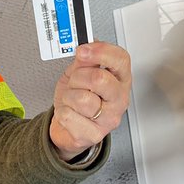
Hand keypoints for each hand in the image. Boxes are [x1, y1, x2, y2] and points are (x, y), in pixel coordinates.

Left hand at [50, 42, 131, 161]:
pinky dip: (62, 112)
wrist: (67, 126)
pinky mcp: (94, 135)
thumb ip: (84, 60)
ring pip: (81, 98)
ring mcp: (109, 119)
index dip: (100, 51)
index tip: (83, 51)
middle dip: (78, 77)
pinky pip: (69, 116)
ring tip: (72, 100)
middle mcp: (119, 99)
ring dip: (68, 96)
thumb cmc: (77, 97)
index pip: (121, 59)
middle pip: (99, 78)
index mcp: (120, 79)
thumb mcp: (80, 72)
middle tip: (75, 82)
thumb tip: (85, 48)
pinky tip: (70, 114)